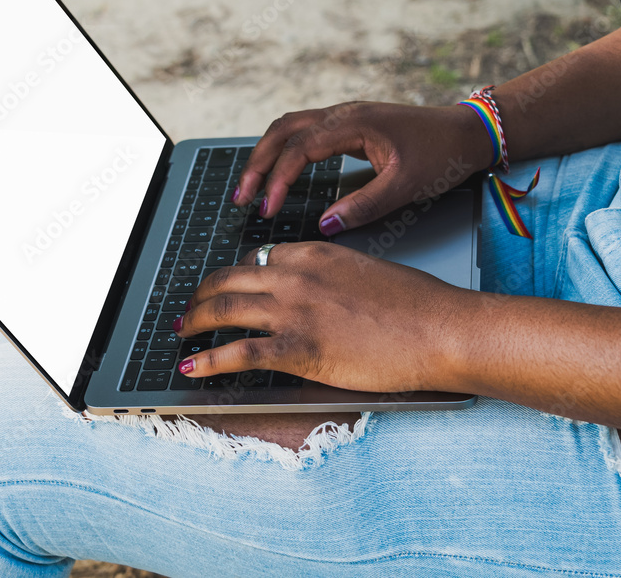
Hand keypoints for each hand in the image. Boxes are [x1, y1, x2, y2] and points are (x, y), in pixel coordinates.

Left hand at [173, 241, 467, 392]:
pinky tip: (192, 367)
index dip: (236, 272)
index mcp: (315, 253)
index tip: (227, 284)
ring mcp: (293, 311)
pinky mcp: (297, 348)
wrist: (438, 328)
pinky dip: (208, 361)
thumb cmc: (418, 304)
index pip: (259, 256)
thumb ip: (334, 278)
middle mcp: (296, 275)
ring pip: (225, 309)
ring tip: (182, 330)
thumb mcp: (369, 272)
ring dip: (196, 320)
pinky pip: (238, 352)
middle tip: (191, 305)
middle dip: (203, 293)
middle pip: (230, 278)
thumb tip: (321, 295)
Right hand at [234, 102, 492, 233]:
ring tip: (252, 185)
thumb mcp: (405, 186)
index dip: (278, 179)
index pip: (300, 149)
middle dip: (257, 162)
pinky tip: (279, 171)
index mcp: (354, 123)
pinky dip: (283, 150)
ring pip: (290, 127)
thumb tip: (326, 224)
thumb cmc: (441, 154)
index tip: (268, 207)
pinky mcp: (349, 125)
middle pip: (282, 130)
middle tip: (241, 195)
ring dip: (267, 154)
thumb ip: (364, 206)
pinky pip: (304, 131)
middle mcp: (344, 114)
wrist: (467, 132)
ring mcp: (345, 117)